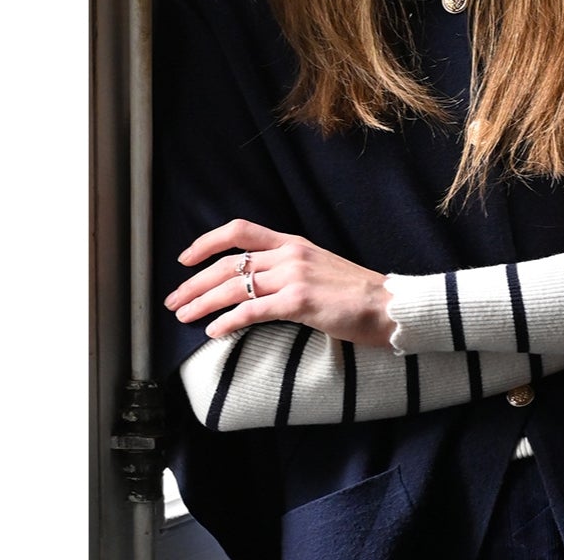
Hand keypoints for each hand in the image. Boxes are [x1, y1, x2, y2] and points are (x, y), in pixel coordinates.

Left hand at [165, 219, 395, 345]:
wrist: (390, 306)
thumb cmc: (357, 295)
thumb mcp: (319, 269)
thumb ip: (289, 270)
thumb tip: (257, 286)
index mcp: (293, 244)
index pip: (240, 231)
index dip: (206, 242)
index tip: (185, 259)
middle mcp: (290, 255)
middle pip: (228, 263)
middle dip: (194, 283)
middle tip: (173, 300)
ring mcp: (295, 276)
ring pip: (234, 286)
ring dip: (202, 303)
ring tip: (183, 316)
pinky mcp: (300, 302)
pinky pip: (253, 310)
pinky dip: (228, 321)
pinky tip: (214, 332)